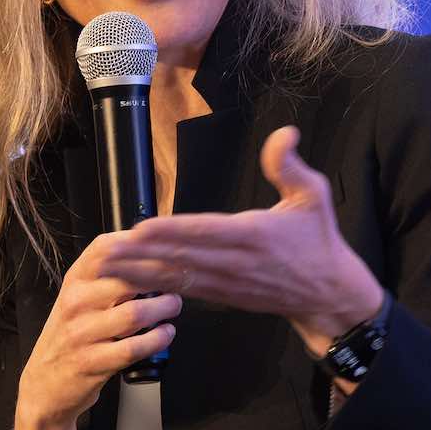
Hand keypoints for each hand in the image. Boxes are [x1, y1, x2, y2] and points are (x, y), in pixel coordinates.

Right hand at [8, 231, 180, 429]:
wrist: (44, 388)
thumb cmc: (73, 338)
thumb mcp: (80, 300)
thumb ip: (110, 277)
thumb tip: (156, 253)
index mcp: (74, 280)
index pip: (106, 247)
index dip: (141, 244)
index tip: (168, 248)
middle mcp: (75, 302)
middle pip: (128, 277)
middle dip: (164, 277)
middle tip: (184, 280)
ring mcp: (81, 333)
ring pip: (135, 313)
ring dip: (164, 309)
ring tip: (175, 307)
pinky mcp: (91, 362)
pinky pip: (133, 347)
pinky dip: (157, 339)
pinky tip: (166, 333)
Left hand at [98, 126, 383, 351]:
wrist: (328, 293)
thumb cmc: (319, 241)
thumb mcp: (314, 196)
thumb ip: (291, 166)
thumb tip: (285, 133)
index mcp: (254, 235)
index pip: (205, 232)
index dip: (171, 231)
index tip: (140, 228)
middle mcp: (235, 262)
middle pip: (179, 257)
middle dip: (139, 254)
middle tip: (103, 249)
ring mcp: (226, 283)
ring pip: (174, 277)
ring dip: (137, 272)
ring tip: (102, 267)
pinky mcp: (221, 295)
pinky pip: (182, 290)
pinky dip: (154, 286)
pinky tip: (128, 282)